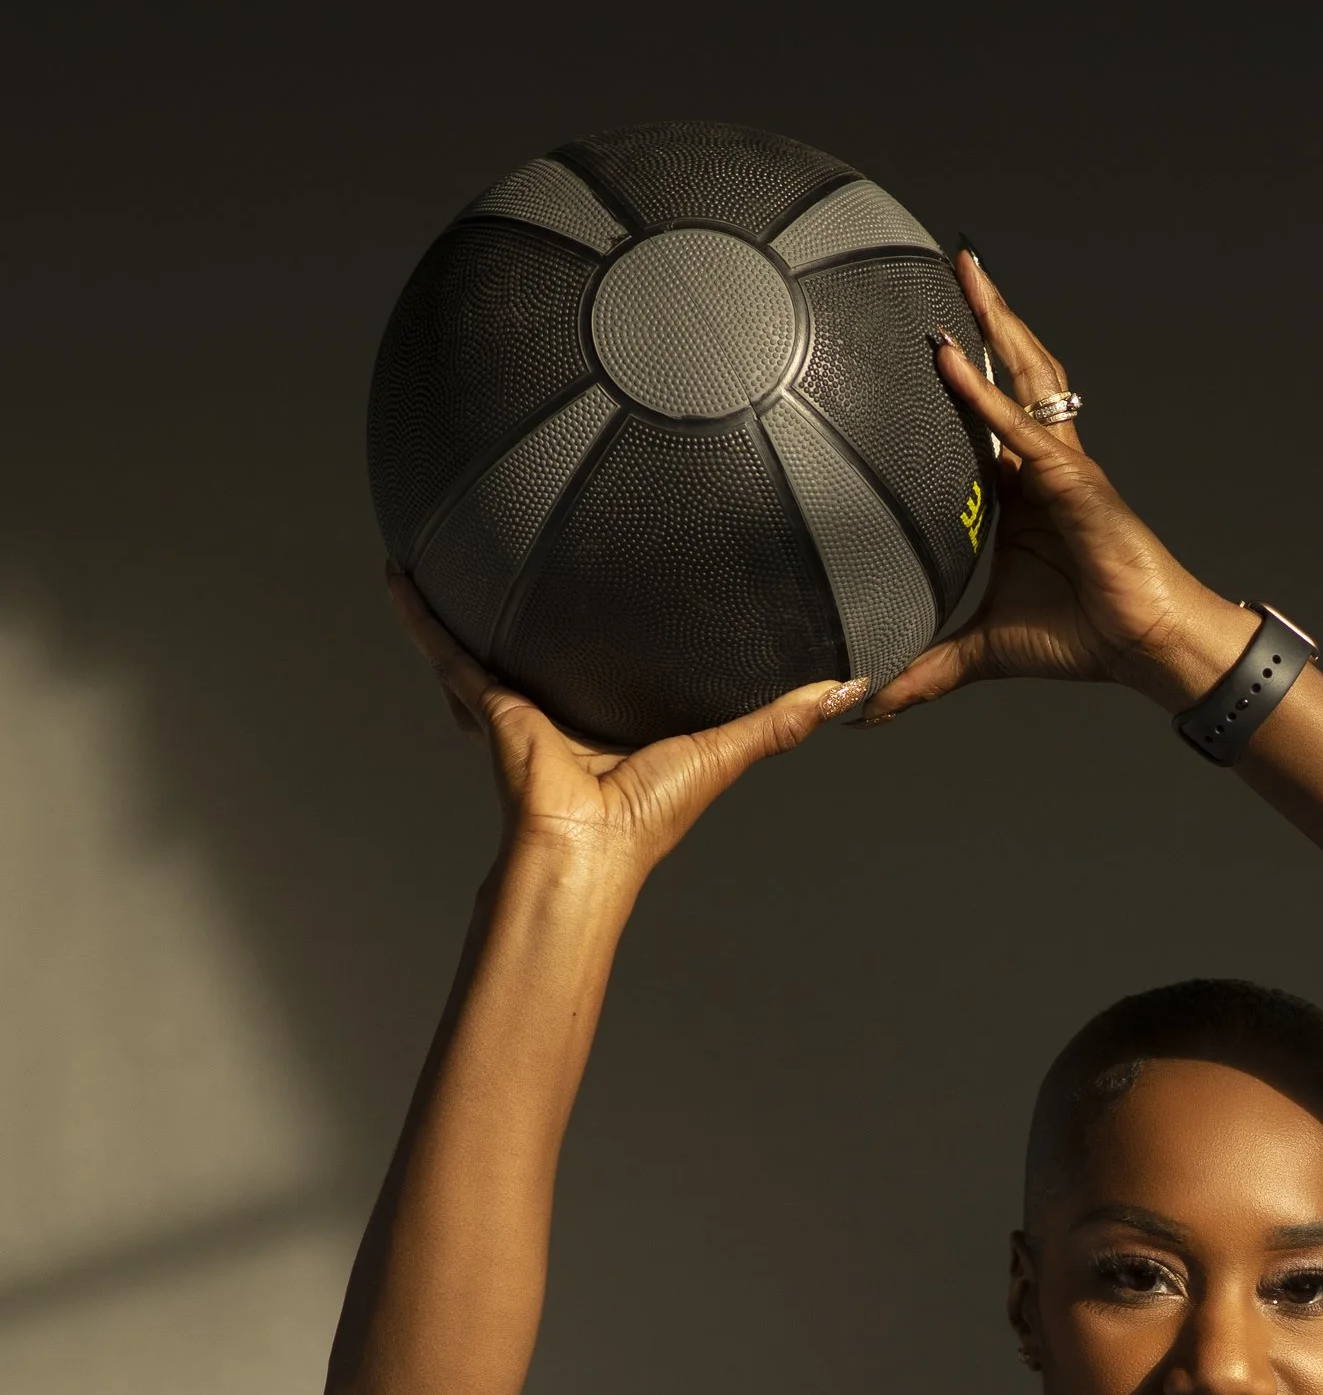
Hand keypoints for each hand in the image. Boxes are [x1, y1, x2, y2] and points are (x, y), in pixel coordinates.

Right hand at [387, 572, 863, 883]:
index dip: (624, 631)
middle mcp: (562, 704)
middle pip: (545, 642)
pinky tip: (400, 575)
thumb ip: (783, 719)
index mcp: (614, 717)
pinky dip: (419, 616)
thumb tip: (849, 689)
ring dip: (462, 603)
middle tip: (532, 548)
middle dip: (535, 605)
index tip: (630, 588)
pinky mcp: (488, 699)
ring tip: (447, 548)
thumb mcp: (727, 749)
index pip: (616, 661)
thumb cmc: (650, 816)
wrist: (587, 846)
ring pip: (485, 640)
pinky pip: (445, 647)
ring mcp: (518, 700)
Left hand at [860, 251, 1246, 719]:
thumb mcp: (981, 650)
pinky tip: (950, 358)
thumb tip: (867, 707)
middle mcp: (1045, 464)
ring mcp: (1063, 466)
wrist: (1146, 646)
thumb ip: (925, 670)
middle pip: (1013, 370)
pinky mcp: (1075, 483)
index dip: (964, 366)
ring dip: (994, 322)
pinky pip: (1020, 429)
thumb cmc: (1083, 634)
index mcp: (1024, 489)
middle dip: (986, 315)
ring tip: (966, 270)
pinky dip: (984, 394)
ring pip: (1025, 377)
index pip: (987, 410)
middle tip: (953, 262)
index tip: (931, 326)